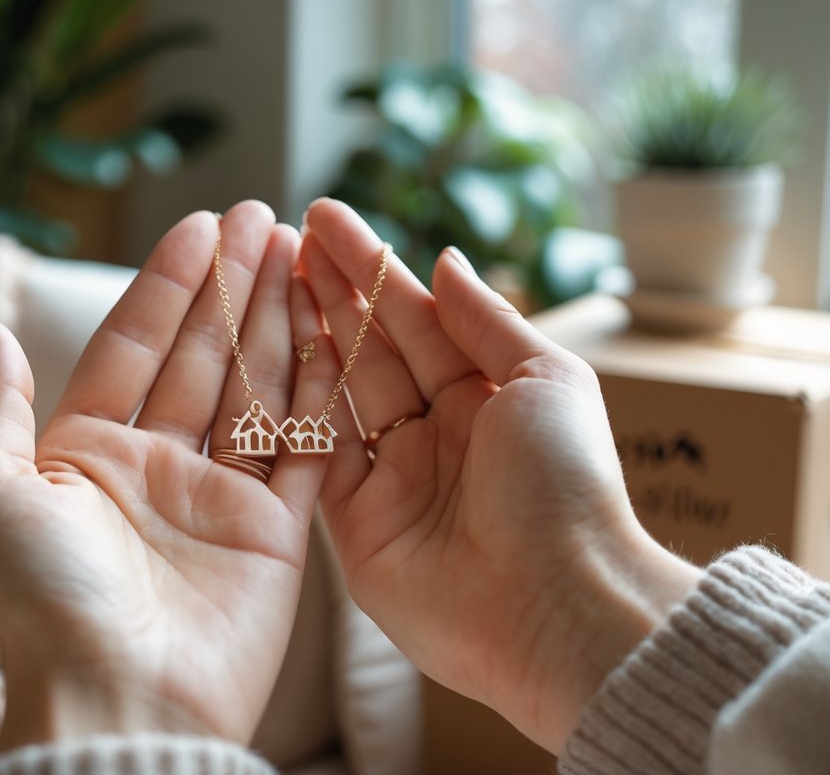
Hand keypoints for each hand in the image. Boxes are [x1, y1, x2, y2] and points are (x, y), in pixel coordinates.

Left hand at [0, 202, 340, 750]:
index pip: (134, 345)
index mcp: (88, 453)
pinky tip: (330, 333)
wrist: (119, 701)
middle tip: (264, 221)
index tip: (200, 226)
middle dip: (232, 287)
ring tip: (301, 255)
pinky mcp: (274, 532)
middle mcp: (156, 468)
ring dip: (277, 322)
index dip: (166, 284)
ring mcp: (220, 498)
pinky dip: (319, 391)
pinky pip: (304, 446)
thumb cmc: (43, 601)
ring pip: (256, 388)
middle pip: (202, 356)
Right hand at [299, 199, 701, 752]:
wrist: (557, 609)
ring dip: (302, 337)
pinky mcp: (357, 529)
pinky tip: (264, 355)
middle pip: (369, 349)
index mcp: (485, 398)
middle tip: (281, 236)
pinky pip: (315, 457)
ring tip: (264, 278)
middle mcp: (436, 436)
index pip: (416, 318)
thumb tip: (445, 260)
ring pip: (335, 394)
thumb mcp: (545, 379)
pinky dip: (291, 409)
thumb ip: (486, 320)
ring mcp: (393, 481)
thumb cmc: (565, 485)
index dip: (370, 269)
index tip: (325, 219)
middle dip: (328, 291)